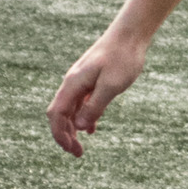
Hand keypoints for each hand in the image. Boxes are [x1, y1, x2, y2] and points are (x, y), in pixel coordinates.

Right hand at [47, 30, 149, 155]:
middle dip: (65, 135)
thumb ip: (95, 106)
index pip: (57, 114)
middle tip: (78, 154)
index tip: (72, 150)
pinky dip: (83, 117)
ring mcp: (81, 80)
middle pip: (59, 113)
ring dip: (73, 128)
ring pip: (70, 109)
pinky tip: (91, 129)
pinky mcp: (91, 79)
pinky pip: (81, 102)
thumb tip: (80, 127)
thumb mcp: (111, 86)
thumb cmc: (123, 58)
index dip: (60, 135)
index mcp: (73, 84)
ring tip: (81, 145)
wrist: (130, 34)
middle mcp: (72, 82)